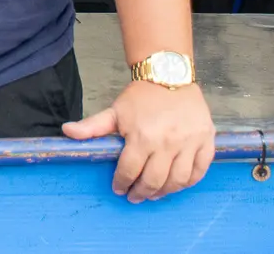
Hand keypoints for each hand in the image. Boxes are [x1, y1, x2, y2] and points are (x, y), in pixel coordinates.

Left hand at [62, 81, 215, 202]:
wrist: (168, 76)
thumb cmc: (141, 96)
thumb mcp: (114, 111)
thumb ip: (92, 126)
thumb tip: (66, 131)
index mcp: (142, 136)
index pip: (129, 171)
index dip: (122, 183)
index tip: (119, 188)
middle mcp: (167, 143)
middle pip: (154, 181)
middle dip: (141, 193)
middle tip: (135, 196)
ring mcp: (189, 143)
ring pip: (178, 181)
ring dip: (165, 192)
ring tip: (154, 194)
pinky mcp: (206, 141)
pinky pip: (199, 171)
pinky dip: (188, 182)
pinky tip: (177, 183)